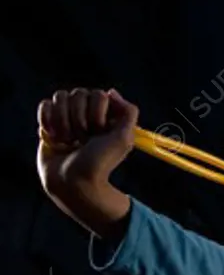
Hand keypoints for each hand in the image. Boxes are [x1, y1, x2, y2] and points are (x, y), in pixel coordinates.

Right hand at [37, 89, 137, 231]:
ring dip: (64, 122)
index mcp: (106, 115)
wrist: (73, 183)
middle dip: (80, 119)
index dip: (97, 114)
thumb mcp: (124, 139)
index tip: (99, 132)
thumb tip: (111, 92)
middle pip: (78, 94)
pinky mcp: (49, 123)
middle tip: (83, 140)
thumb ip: (128, 112)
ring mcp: (67, 117)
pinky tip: (54, 136)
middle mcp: (87, 113)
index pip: (98, 95)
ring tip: (68, 141)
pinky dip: (48, 120)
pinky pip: (44, 105)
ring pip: (59, 97)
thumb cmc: (100, 162)